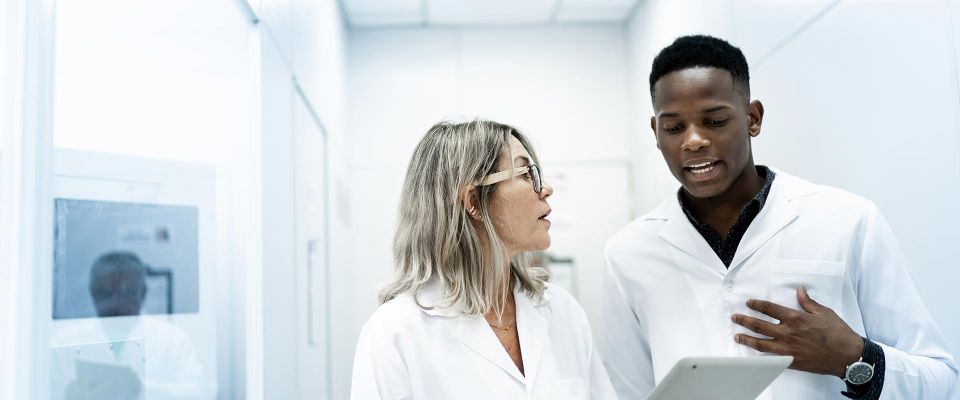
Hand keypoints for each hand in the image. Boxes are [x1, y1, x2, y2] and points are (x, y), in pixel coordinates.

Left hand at [731, 286, 862, 377]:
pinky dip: (761, 355)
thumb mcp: (824, 312)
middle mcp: (788, 333)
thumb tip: (800, 291)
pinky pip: (771, 358)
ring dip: (747, 339)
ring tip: (737, 336)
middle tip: (735, 317)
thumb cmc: (838, 334)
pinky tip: (754, 352)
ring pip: (761, 343)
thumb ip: (808, 302)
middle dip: (744, 320)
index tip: (749, 303)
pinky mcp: (791, 361)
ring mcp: (788, 348)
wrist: (848, 356)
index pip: (769, 309)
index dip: (757, 305)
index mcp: (795, 318)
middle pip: (759, 325)